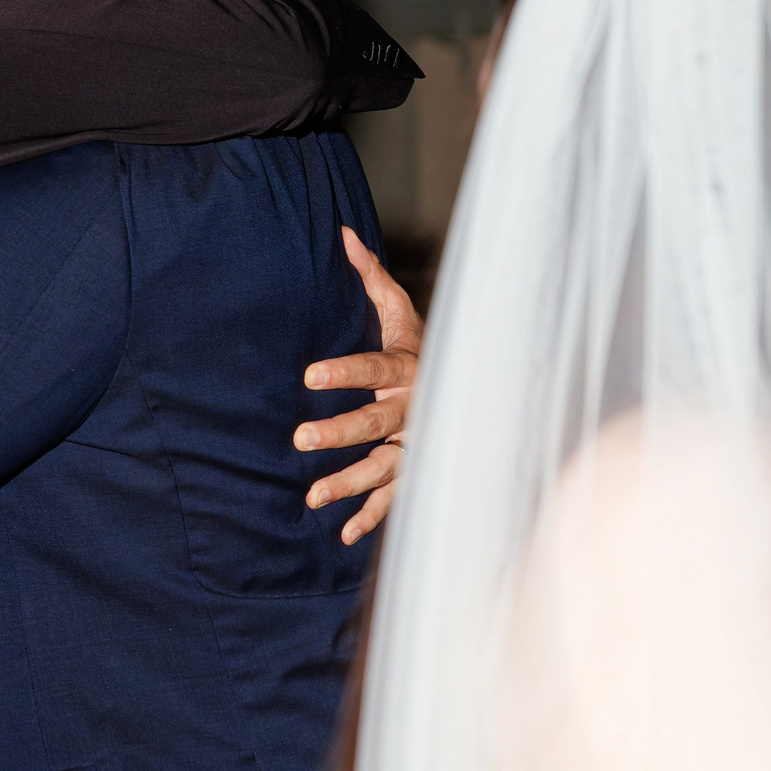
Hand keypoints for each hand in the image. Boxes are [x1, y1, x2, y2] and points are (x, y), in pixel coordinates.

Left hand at [295, 226, 422, 544]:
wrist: (471, 388)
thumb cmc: (422, 347)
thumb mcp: (402, 314)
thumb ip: (372, 277)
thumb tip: (344, 234)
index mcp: (408, 367)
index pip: (375, 366)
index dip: (345, 370)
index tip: (309, 374)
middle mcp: (414, 408)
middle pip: (375, 421)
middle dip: (339, 431)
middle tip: (299, 437)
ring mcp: (417, 443)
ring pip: (383, 466)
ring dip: (348, 483)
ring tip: (312, 498)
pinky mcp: (416, 470)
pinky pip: (395, 498)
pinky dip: (371, 518)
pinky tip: (344, 535)